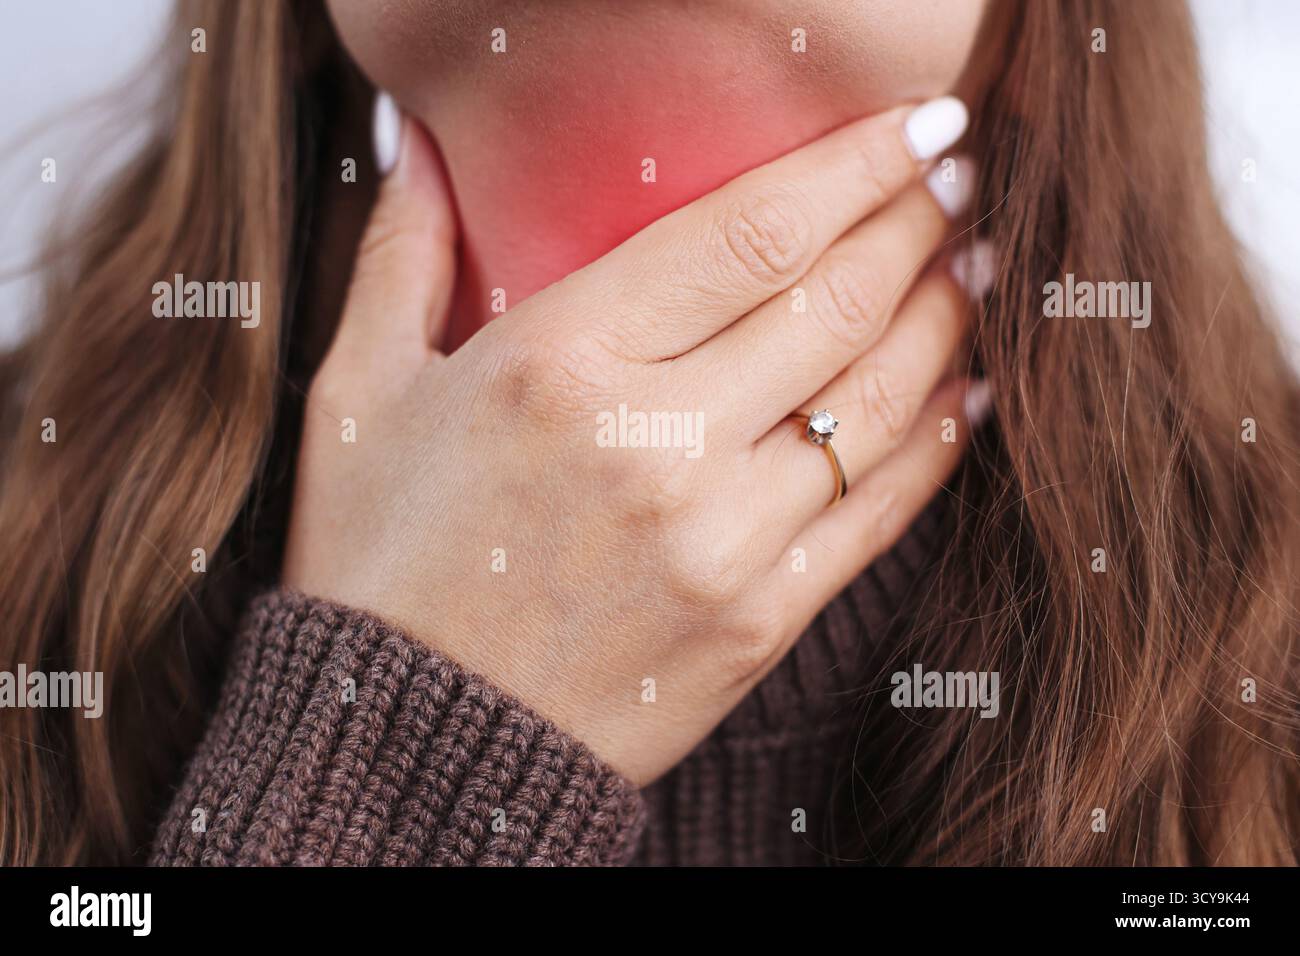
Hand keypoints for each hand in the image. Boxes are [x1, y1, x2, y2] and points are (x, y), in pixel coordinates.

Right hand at [283, 98, 981, 785]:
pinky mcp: (759, 622)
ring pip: (878, 399)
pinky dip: (939, 443)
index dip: (859, 162)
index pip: (752, 231)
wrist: (406, 746)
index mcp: (559, 364)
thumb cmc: (375, 561)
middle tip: (959, 174)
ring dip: (945, 316)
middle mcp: (656, 444)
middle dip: (920, 218)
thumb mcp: (360, 394)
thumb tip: (417, 136)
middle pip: (837, 300)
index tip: (923, 118)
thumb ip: (401, 250)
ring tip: (974, 263)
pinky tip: (967, 391)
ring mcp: (722, 542)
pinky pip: (879, 513)